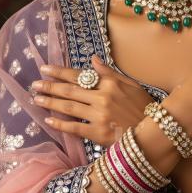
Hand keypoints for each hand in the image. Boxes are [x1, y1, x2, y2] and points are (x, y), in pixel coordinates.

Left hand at [30, 55, 153, 146]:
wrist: (156, 132)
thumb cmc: (145, 107)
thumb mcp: (131, 84)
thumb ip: (110, 72)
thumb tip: (93, 58)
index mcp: (110, 83)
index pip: (80, 75)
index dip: (61, 72)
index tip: (45, 68)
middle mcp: (103, 97)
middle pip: (70, 90)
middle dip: (50, 86)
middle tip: (35, 83)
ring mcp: (100, 116)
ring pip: (69, 107)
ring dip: (51, 102)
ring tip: (36, 99)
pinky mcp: (99, 134)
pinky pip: (75, 128)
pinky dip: (61, 124)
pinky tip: (48, 120)